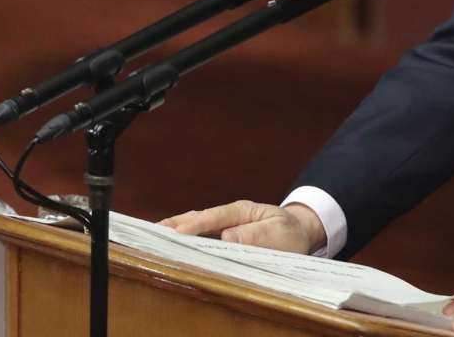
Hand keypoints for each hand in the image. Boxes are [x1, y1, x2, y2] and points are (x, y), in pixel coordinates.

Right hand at [158, 200, 325, 253]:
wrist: (300, 232)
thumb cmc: (290, 234)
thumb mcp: (279, 234)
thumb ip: (255, 235)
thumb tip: (227, 237)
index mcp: (244, 210)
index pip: (217, 216)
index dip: (197, 224)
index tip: (179, 231)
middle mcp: (231, 215)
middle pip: (201, 217)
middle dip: (178, 223)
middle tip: (153, 232)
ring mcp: (226, 223)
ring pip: (198, 224)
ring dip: (178, 229)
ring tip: (154, 236)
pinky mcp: (224, 234)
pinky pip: (202, 234)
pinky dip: (186, 237)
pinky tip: (171, 242)